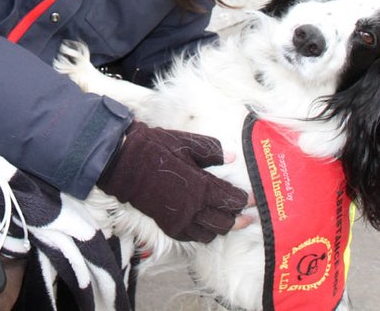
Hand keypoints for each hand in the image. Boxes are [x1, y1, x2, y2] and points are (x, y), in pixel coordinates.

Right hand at [97, 121, 248, 242]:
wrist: (124, 163)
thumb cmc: (156, 149)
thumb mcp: (187, 143)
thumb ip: (212, 151)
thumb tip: (232, 158)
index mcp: (201, 187)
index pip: (232, 199)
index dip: (246, 199)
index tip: (255, 198)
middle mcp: (193, 209)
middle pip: (225, 221)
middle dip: (239, 218)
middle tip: (248, 215)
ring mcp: (180, 220)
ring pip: (210, 233)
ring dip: (221, 227)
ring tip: (228, 220)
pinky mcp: (168, 226)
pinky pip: (192, 238)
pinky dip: (202, 234)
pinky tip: (205, 226)